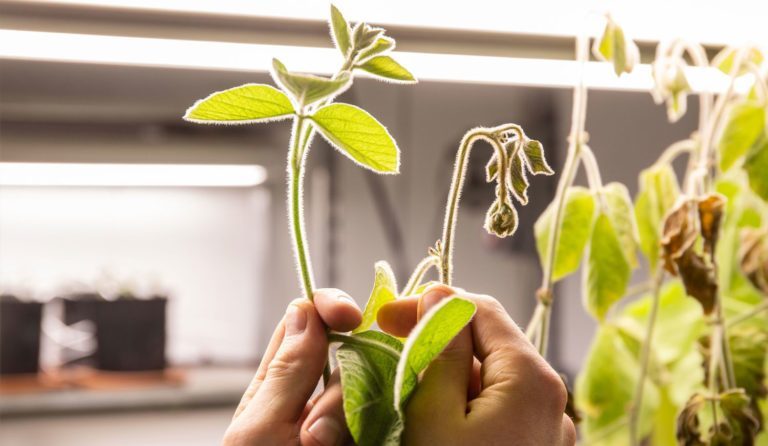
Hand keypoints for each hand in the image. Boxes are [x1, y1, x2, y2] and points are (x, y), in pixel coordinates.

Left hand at [223, 288, 361, 445]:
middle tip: (314, 437)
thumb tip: (304, 308)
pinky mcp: (372, 433)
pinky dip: (375, 431)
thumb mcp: (261, 430)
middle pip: (350, 357)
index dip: (328, 308)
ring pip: (372, 390)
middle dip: (338, 394)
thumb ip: (286, 373)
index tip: (348, 316)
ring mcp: (347, 420)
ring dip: (348, 426)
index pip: (307, 324)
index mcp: (278, 384)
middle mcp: (317, 397)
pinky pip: (388, 419)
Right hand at [378, 285, 575, 445]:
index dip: (431, 305)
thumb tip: (438, 296)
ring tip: (409, 389)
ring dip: (451, 375)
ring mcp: (549, 429)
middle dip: (440, 340)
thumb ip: (440, 350)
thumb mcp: (433, 415)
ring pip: (494, 379)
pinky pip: (503, 410)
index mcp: (532, 379)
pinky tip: (438, 417)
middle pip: (489, 344)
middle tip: (391, 348)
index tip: (388, 316)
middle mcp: (553, 399)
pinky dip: (469, 404)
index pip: (481, 310)